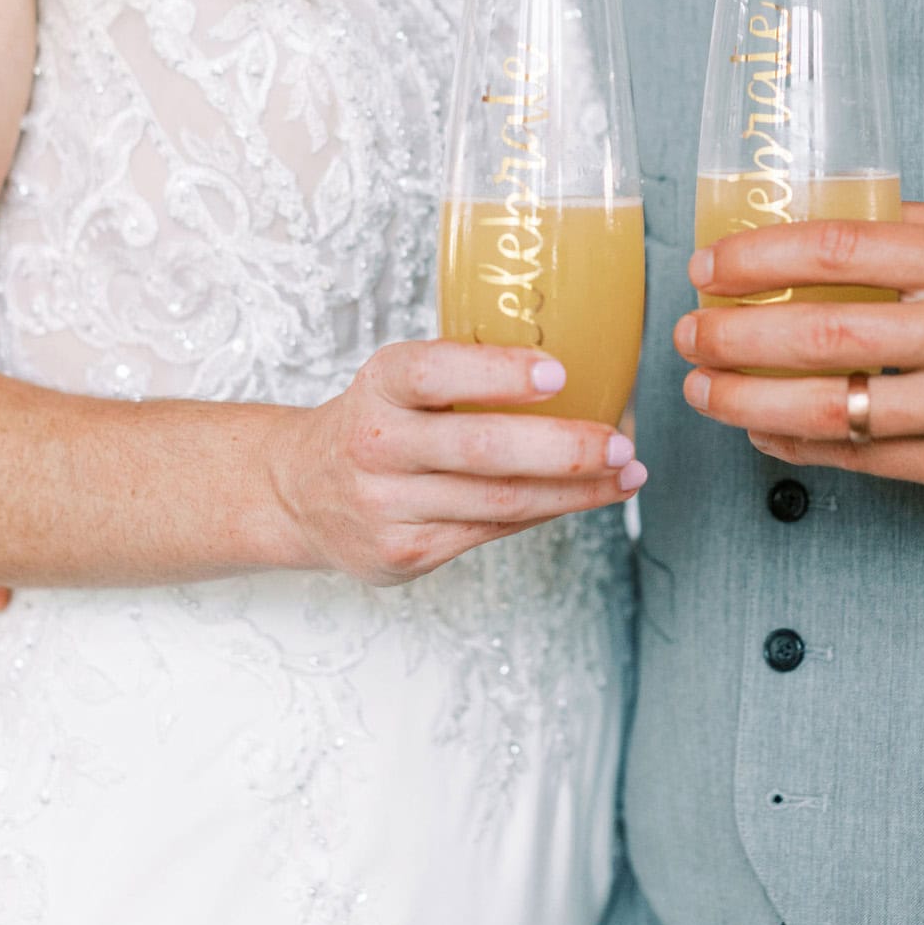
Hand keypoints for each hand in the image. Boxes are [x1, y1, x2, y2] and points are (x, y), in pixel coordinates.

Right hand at [270, 341, 647, 585]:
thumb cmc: (376, 422)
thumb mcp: (397, 381)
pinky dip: (545, 511)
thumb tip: (580, 372)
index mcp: (379, 386)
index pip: (434, 374)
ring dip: (573, 489)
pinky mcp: (404, 553)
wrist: (298, 492)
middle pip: (480, 449)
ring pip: (497, 500)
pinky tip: (582, 497)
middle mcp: (377, 445)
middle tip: (620, 442)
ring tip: (626, 473)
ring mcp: (387, 506)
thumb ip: (463, 374)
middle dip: (563, 448)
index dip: (498, 373)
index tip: (558, 372)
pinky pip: (490, 530)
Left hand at [674, 202, 923, 515]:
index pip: (841, 249)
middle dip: (735, 337)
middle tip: (689, 334)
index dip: (760, 260)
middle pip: (823, 333)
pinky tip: (761, 432)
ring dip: (748, 402)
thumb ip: (912, 230)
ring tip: (703, 391)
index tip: (708, 267)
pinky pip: (862, 460)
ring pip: (832, 408)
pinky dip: (799, 447)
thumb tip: (810, 231)